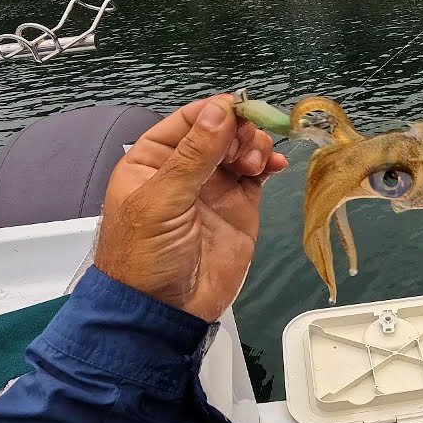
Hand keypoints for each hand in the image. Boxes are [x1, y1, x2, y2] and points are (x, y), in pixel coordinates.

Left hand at [95, 94, 287, 321]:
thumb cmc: (146, 256)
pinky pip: (257, 174)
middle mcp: (185, 168)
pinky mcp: (239, 206)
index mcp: (154, 159)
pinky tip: (276, 165)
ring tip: (255, 164)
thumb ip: (193, 155)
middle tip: (244, 151)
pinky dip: (270, 164)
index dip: (215, 112)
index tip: (240, 112)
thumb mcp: (162, 202)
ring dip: (255, 146)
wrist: (164, 311)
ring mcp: (214, 187)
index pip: (188, 120)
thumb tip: (219, 111)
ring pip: (242, 148)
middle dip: (239, 131)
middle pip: (221, 129)